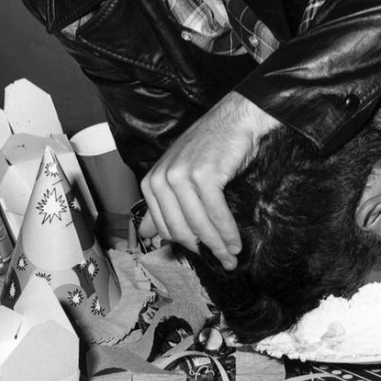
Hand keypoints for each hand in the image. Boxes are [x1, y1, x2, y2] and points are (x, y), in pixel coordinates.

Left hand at [138, 91, 279, 268]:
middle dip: (204, 249)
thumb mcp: (181, 173)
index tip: (205, 254)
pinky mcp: (203, 174)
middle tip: (224, 261)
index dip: (186, 245)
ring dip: (219, 245)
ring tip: (232, 255)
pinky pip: (215, 213)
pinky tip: (236, 241)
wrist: (236, 118)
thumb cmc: (212, 147)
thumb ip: (162, 203)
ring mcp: (181, 175)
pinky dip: (228, 231)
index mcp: (152, 181)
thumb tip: (144, 233)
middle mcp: (162, 178)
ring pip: (199, 224)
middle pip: (181, 229)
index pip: (164, 227)